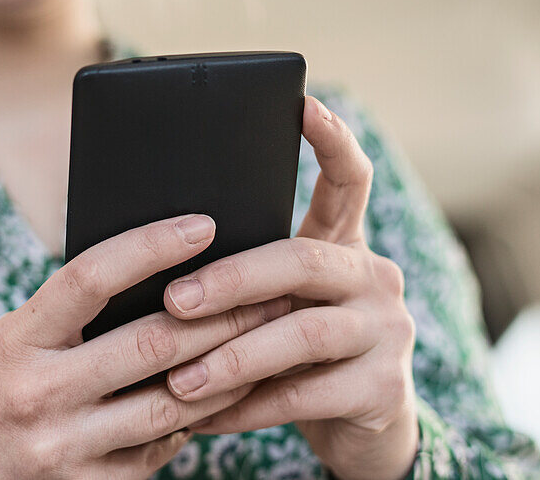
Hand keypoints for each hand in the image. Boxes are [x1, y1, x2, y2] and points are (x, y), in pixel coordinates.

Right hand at [0, 213, 289, 479]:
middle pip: (152, 344)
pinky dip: (197, 419)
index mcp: (14, 341)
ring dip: (230, 369)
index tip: (204, 224)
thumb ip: (67, 316)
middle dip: (223, 314)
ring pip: (171, 403)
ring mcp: (64, 450)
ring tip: (270, 338)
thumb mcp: (6, 342)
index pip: (91, 277)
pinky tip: (229, 394)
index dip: (152, 245)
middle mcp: (37, 395)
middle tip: (271, 288)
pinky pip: (160, 450)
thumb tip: (155, 274)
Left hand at [160, 97, 418, 479]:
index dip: (332, 140)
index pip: (350, 181)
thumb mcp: (279, 309)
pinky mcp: (385, 390)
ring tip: (178, 378)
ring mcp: (386, 332)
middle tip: (173, 300)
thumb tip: (153, 264)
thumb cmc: (298, 358)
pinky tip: (205, 416)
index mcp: (344, 248)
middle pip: (302, 260)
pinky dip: (247, 406)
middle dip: (231, 279)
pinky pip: (304, 394)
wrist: (362, 436)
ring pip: (302, 332)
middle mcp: (375, 278)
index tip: (304, 103)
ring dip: (231, 355)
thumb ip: (247, 281)